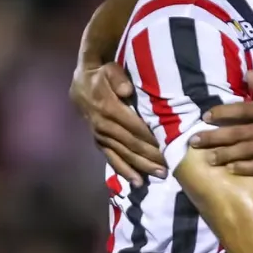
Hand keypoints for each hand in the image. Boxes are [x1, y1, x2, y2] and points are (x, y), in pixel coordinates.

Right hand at [70, 61, 166, 185]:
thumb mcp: (110, 70)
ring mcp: (101, 136)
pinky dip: (125, 171)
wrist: (82, 81)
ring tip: (160, 175)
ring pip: (124, 155)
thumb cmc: (102, 75)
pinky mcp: (99, 142)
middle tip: (170, 166)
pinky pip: (112, 159)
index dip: (151, 138)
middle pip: (132, 145)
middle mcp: (104, 126)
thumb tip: (127, 91)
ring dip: (142, 166)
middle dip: (151, 157)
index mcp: (109, 109)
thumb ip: (119, 79)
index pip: (135, 127)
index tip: (168, 146)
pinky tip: (137, 181)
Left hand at [191, 71, 252, 177]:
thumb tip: (248, 72)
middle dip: (215, 137)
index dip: (223, 113)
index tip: (204, 117)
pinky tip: (230, 170)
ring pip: (246, 150)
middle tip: (194, 141)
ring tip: (207, 159)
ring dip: (225, 155)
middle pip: (239, 132)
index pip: (243, 109)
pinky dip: (244, 168)